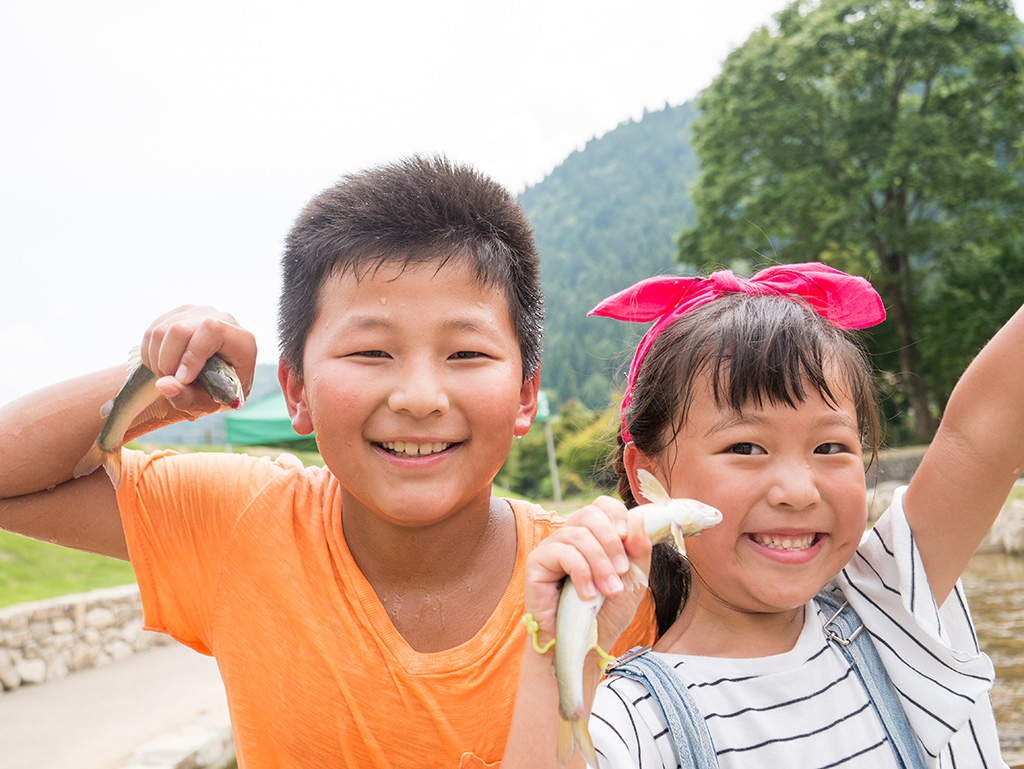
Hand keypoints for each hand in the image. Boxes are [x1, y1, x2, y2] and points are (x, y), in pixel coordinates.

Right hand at [140, 305, 256, 417]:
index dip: (192, 355)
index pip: (212, 331)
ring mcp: (200, 313)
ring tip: (167, 376)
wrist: (214, 380)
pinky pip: (153, 330)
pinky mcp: (180, 314)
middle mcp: (223, 319)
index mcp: (242, 340)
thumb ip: (187, 398)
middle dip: (167, 361)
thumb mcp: (208, 403)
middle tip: (170, 382)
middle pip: (180, 330)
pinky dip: (149, 353)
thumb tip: (163, 384)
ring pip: (162, 330)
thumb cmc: (217, 392)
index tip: (183, 380)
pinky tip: (161, 366)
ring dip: (156, 359)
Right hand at [524, 497, 651, 649]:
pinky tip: (587, 595)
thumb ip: (639, 549)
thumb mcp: (633, 579)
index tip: (628, 539)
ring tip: (609, 590)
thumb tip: (639, 516)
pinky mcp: (537, 562)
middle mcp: (570, 536)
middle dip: (611, 542)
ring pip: (579, 535)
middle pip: (589, 514)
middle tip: (621, 572)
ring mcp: (552, 547)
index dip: (617, 515)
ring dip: (600, 564)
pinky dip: (581, 573)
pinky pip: (562, 553)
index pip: (602, 505)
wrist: (584, 646)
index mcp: (593, 536)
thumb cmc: (606, 614)